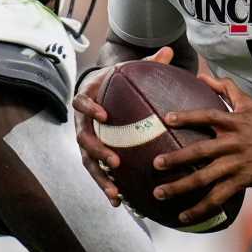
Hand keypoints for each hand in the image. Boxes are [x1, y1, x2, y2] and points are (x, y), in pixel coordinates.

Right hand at [73, 46, 174, 206]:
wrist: (97, 92)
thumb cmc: (115, 81)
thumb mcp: (127, 70)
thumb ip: (147, 63)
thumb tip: (169, 50)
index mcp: (87, 98)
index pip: (82, 102)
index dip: (90, 108)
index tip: (104, 115)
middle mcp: (81, 122)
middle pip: (83, 138)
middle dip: (97, 151)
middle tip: (114, 160)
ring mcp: (85, 142)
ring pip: (87, 162)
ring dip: (101, 177)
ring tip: (116, 192)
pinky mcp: (92, 157)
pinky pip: (97, 173)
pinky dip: (107, 186)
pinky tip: (120, 201)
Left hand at [152, 75, 251, 225]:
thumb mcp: (248, 102)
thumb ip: (224, 88)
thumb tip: (202, 75)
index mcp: (234, 122)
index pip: (207, 116)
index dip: (188, 117)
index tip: (167, 119)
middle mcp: (233, 143)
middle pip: (201, 151)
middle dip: (177, 158)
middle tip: (156, 164)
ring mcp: (237, 164)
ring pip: (206, 178)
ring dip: (182, 186)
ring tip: (160, 193)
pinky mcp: (243, 181)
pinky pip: (219, 197)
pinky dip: (201, 207)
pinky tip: (184, 215)